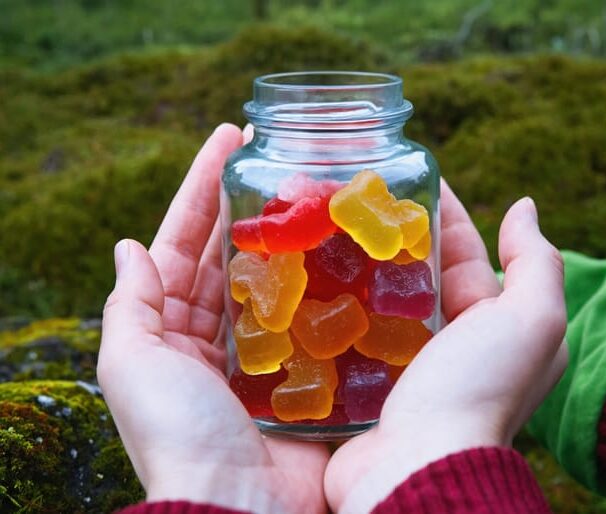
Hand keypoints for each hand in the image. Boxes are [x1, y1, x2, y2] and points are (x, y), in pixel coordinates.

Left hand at [98, 123, 328, 513]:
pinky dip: (318, 279)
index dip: (200, 188)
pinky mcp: (298, 367)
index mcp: (168, 327)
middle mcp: (213, 333)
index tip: (225, 141)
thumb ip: (131, 305)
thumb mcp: (131, 365)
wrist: (237, 506)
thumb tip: (130, 246)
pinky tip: (337, 247)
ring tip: (307, 187)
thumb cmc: (176, 435)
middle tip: (271, 152)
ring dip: (283, 232)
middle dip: (244, 199)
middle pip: (228, 249)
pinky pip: (306, 311)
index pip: (183, 241)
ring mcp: (260, 348)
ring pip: (270, 274)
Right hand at [325, 180, 567, 512]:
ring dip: (355, 264)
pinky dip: (333, 304)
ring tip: (324, 227)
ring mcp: (401, 360)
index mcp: (487, 320)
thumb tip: (524, 206)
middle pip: (416, 270)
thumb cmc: (477, 391)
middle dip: (391, 233)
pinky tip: (306, 278)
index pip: (463, 249)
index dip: (442, 210)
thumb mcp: (530, 323)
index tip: (411, 177)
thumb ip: (535, 263)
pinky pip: (348, 330)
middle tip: (354, 198)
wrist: (419, 470)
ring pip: (377, 297)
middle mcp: (446, 340)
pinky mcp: (363, 379)